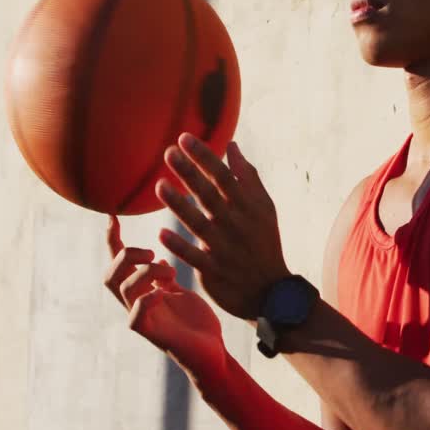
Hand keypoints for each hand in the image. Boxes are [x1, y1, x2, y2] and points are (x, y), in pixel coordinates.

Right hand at [103, 215, 226, 378]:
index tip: (113, 217)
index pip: (119, 264)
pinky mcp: (154, 334)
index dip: (112, 241)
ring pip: (122, 289)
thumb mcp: (181, 292)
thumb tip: (159, 259)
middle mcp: (138, 304)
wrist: (212, 353)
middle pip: (110, 275)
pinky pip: (135, 316)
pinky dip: (147, 300)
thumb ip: (166, 279)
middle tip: (152, 253)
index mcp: (143, 292)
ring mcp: (144, 319)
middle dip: (126, 256)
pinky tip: (164, 293)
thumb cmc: (197, 324)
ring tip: (171, 272)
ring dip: (145, 272)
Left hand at [156, 134, 290, 320]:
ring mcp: (224, 249)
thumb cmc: (264, 242)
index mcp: (248, 207)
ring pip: (198, 223)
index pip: (224, 176)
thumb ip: (247, 177)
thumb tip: (232, 146)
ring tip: (159, 186)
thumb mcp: (264, 208)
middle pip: (209, 195)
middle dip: (189, 173)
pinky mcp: (214, 271)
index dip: (204, 157)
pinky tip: (162, 234)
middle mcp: (236, 225)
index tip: (184, 138)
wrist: (270, 290)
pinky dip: (179, 247)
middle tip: (168, 153)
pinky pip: (194, 257)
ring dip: (178, 205)